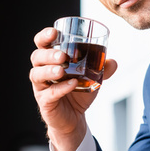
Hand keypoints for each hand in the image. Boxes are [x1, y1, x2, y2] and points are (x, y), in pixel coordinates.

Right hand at [29, 27, 117, 150]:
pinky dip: (60, 88)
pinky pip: (49, 94)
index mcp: (51, 61)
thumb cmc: (78, 93)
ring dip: (49, 70)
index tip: (55, 32)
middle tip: (62, 55)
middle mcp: (42, 71)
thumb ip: (102, 69)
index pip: (42, 44)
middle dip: (48, 54)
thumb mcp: (92, 78)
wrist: (75, 118)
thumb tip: (112, 61)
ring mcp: (41, 87)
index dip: (44, 37)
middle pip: (36, 57)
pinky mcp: (45, 102)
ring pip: (37, 74)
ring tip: (62, 69)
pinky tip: (72, 84)